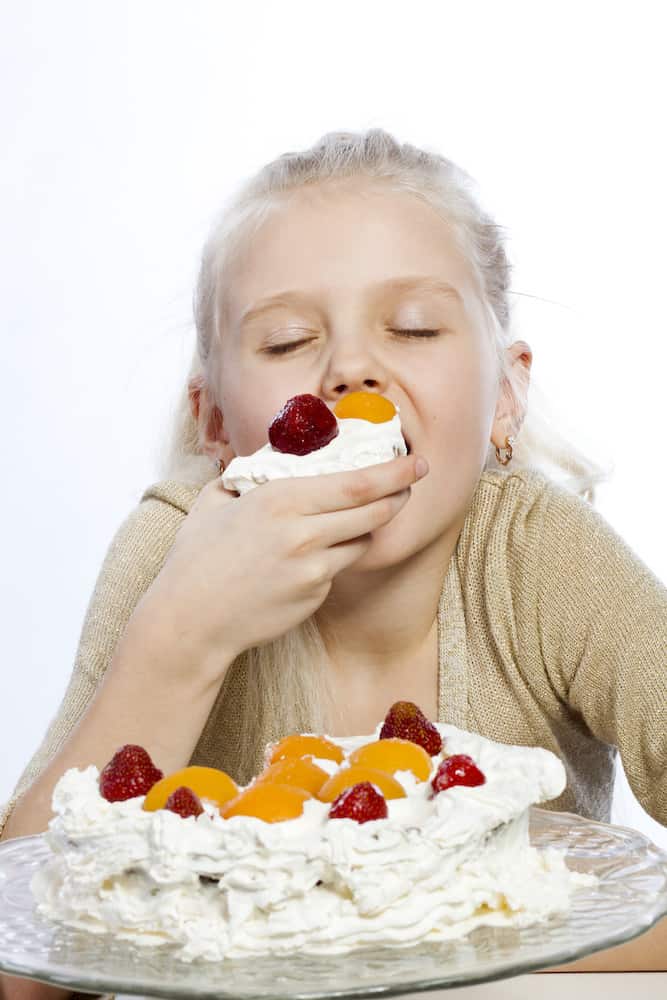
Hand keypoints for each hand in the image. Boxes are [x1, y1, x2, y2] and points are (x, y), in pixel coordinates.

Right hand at [141, 454, 428, 681]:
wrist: (191, 620)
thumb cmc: (196, 557)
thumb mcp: (216, 501)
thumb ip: (249, 476)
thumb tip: (273, 457)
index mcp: (281, 500)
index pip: (356, 483)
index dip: (394, 471)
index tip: (415, 461)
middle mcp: (304, 533)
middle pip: (373, 511)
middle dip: (400, 493)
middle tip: (412, 480)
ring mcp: (313, 570)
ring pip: (362, 541)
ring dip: (369, 526)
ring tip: (363, 514)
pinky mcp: (314, 597)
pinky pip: (337, 568)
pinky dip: (335, 556)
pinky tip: (311, 556)